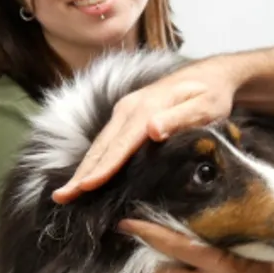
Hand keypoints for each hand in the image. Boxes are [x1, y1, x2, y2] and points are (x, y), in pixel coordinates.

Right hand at [53, 61, 240, 202]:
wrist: (210, 75)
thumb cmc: (212, 94)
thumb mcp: (205, 106)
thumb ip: (180, 118)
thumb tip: (153, 129)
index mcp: (145, 109)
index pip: (120, 145)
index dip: (103, 168)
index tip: (86, 187)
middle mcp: (128, 109)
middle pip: (101, 147)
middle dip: (81, 173)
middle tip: (61, 197)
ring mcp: (124, 112)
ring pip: (99, 145)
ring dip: (82, 169)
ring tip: (65, 192)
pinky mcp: (126, 116)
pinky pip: (106, 141)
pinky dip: (92, 160)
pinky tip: (85, 176)